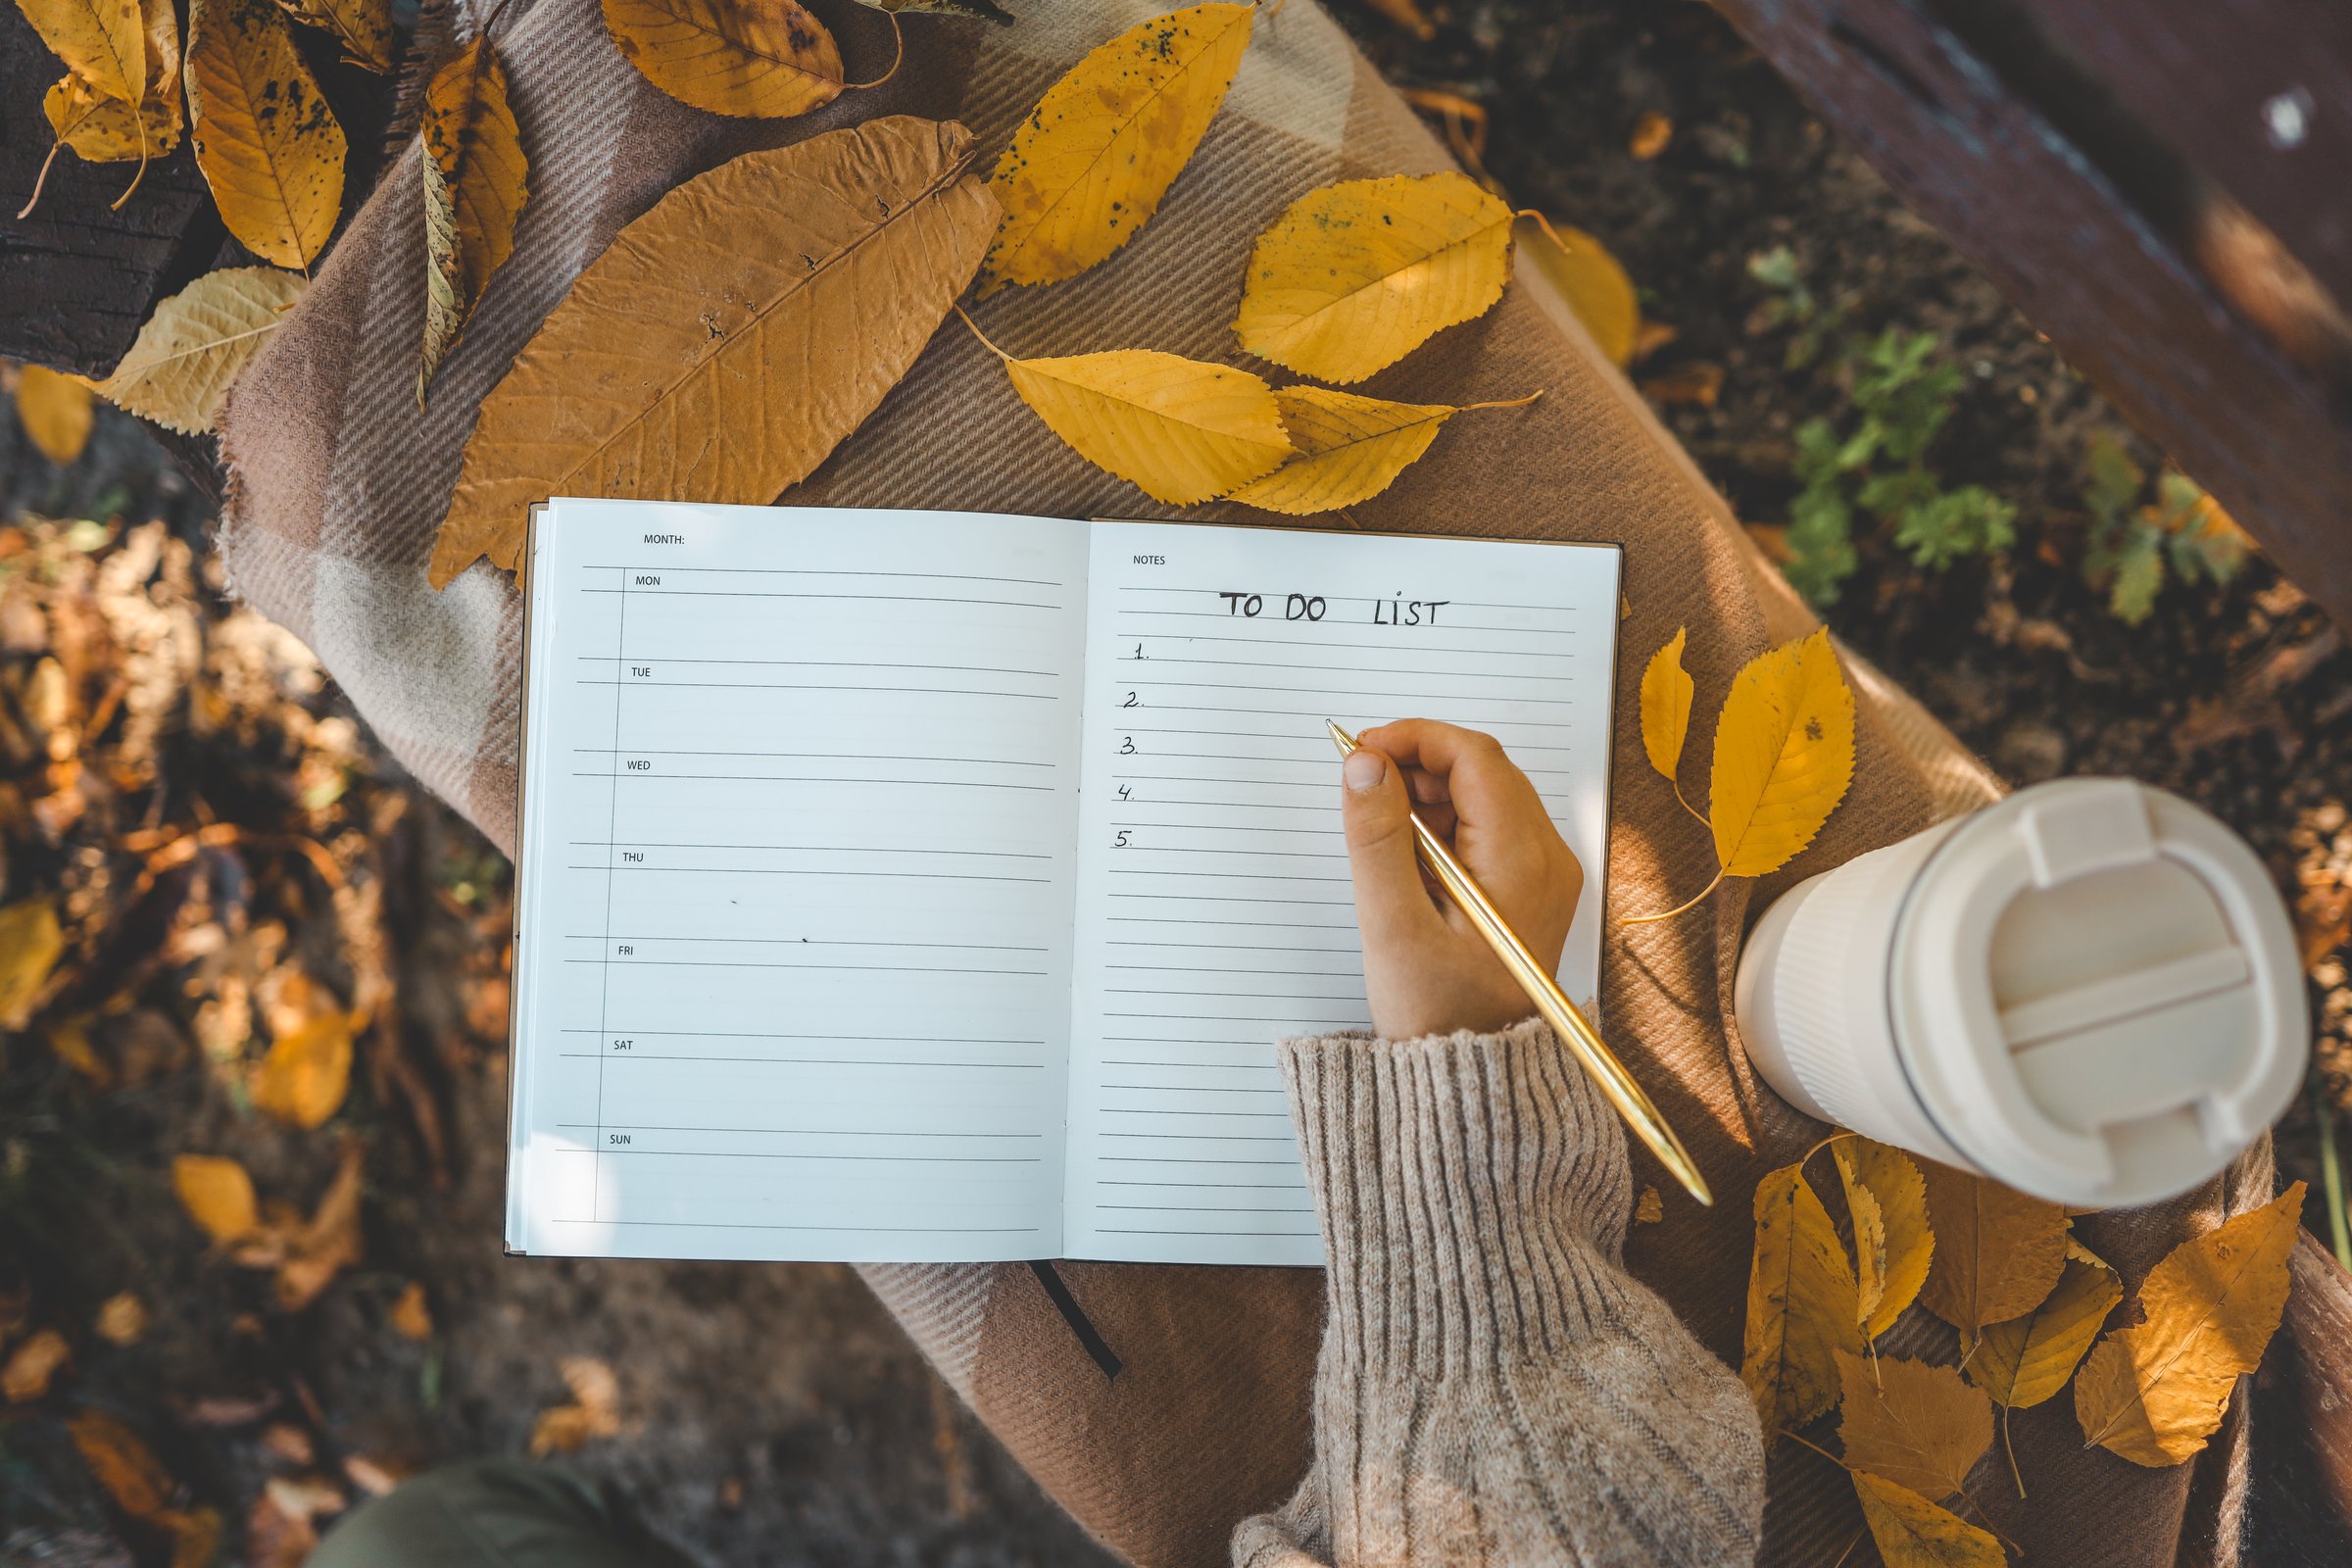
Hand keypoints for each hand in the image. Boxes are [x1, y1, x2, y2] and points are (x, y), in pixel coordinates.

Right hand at [1337, 719, 1582, 1039]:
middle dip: (1419, 762)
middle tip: (1363, 781)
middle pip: (1484, 770)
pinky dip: (1444, 823)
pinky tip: (1408, 854)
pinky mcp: (1529, 887)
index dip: (1415, 739)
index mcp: (1522, 861)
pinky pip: (1488, 828)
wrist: (1474, 1076)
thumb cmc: (1439, 1013)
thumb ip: (1376, 837)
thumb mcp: (1393, 924)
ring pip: (1485, 795)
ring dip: (1429, 793)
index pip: (1476, 757)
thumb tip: (1364, 766)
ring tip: (1381, 827)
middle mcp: (1547, 859)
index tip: (1364, 749)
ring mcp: (1543, 873)